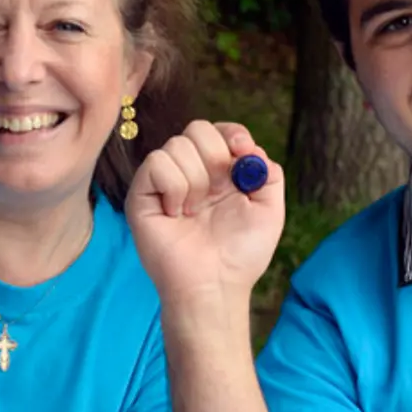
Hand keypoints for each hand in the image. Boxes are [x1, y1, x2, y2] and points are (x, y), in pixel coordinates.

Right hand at [126, 120, 285, 309]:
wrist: (215, 283)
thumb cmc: (240, 255)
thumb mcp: (269, 210)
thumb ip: (268, 173)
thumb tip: (250, 148)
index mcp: (220, 172)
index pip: (219, 131)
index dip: (232, 134)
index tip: (242, 151)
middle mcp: (191, 172)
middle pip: (197, 128)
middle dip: (215, 156)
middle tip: (218, 191)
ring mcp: (165, 181)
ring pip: (177, 145)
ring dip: (196, 180)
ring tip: (195, 212)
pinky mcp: (142, 193)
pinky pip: (156, 163)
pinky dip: (174, 188)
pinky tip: (176, 213)